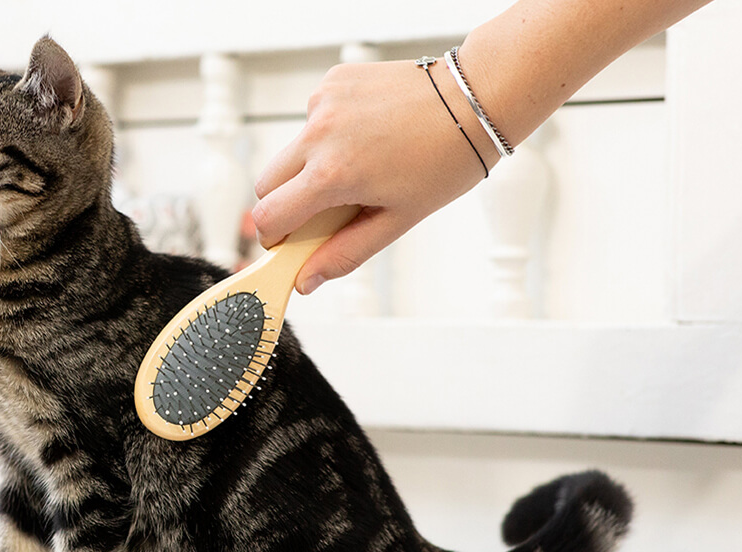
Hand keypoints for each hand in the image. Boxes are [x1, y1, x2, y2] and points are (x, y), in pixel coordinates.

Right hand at [251, 60, 492, 294]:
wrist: (474, 100)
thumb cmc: (445, 162)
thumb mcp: (398, 219)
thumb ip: (345, 253)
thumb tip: (305, 281)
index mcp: (332, 175)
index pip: (268, 215)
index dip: (273, 236)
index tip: (286, 242)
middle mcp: (318, 134)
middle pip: (267, 182)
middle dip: (285, 200)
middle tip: (323, 207)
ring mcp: (323, 102)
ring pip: (293, 148)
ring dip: (312, 162)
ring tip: (362, 160)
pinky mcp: (332, 80)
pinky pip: (314, 117)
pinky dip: (331, 130)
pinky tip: (368, 130)